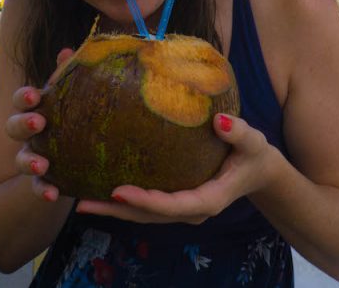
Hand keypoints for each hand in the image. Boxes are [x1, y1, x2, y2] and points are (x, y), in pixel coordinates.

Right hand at [5, 47, 74, 202]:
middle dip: (24, 124)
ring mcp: (32, 158)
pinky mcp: (42, 182)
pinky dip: (43, 191)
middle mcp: (28, 134)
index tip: (34, 96)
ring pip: (24, 158)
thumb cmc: (70, 119)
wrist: (69, 162)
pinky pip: (38, 188)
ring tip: (42, 165)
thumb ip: (67, 76)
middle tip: (39, 123)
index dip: (25, 97)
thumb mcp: (70, 99)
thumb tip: (68, 49)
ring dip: (30, 161)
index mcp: (36, 110)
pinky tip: (52, 194)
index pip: (23, 99)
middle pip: (15, 126)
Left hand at [74, 113, 280, 223]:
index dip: (145, 201)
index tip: (117, 190)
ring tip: (81, 201)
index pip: (172, 205)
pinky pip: (146, 206)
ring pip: (143, 215)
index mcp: (208, 200)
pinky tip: (101, 191)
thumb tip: (218, 121)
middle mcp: (192, 211)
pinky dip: (124, 202)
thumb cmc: (253, 154)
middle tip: (82, 202)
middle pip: (148, 216)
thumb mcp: (253, 141)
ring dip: (113, 210)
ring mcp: (182, 209)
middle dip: (116, 211)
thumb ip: (238, 133)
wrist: (258, 171)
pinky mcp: (175, 202)